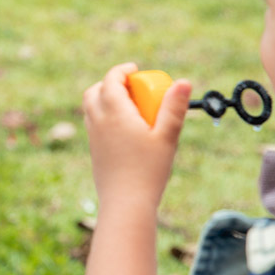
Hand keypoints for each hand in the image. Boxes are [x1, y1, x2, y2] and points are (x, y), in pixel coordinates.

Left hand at [82, 62, 190, 208]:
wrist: (125, 204)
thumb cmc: (148, 171)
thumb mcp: (167, 136)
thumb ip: (174, 108)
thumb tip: (183, 82)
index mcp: (114, 112)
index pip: (111, 80)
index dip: (122, 71)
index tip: (136, 70)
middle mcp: (98, 122)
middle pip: (94, 91)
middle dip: (110, 83)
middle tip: (132, 87)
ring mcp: (93, 137)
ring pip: (91, 108)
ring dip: (105, 99)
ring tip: (130, 107)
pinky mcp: (94, 151)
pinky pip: (93, 124)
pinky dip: (104, 116)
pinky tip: (124, 129)